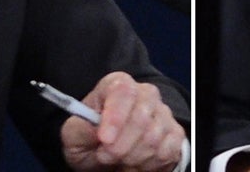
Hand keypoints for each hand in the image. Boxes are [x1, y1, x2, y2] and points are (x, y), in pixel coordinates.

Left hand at [61, 72, 186, 171]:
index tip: (104, 139)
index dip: (115, 116)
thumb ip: (79, 129)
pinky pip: (166, 151)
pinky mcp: (174, 133)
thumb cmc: (91, 139)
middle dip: (121, 145)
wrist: (108, 155)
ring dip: (132, 157)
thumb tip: (95, 129)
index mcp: (117, 85)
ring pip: (154, 137)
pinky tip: (135, 162)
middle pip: (141, 117)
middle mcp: (144, 93)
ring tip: (119, 159)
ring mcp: (163, 113)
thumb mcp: (74, 135)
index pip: (123, 91)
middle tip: (105, 156)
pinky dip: (148, 164)